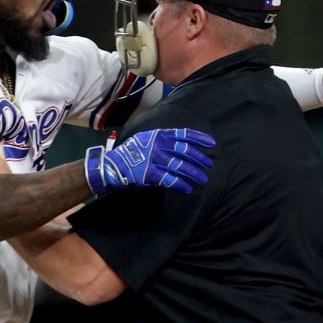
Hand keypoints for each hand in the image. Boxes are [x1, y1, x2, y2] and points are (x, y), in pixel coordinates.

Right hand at [84, 128, 216, 196]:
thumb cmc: (130, 154)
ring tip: (203, 179)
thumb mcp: (146, 140)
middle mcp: (158, 145)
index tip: (212, 143)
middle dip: (200, 158)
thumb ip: (162, 140)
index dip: (199, 138)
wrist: (111, 166)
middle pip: (185, 151)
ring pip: (180, 166)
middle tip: (209, 165)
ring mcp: (154, 159)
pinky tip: (188, 189)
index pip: (183, 134)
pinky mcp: (150, 174)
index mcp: (158, 135)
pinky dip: (181, 185)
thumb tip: (181, 145)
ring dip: (194, 173)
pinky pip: (170, 180)